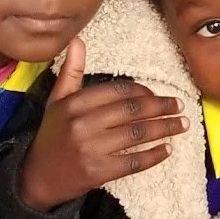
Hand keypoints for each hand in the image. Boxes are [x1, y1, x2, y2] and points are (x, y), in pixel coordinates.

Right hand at [17, 40, 188, 211]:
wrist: (37, 178)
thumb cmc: (53, 135)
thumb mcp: (57, 101)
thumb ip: (71, 71)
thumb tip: (77, 40)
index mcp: (74, 104)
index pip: (119, 91)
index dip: (143, 91)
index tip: (157, 94)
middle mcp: (82, 124)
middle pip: (133, 111)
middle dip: (162, 107)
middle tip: (180, 105)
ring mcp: (90, 149)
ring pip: (137, 134)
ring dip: (165, 128)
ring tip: (182, 124)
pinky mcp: (98, 172)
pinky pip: (133, 162)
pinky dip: (154, 155)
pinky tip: (167, 149)